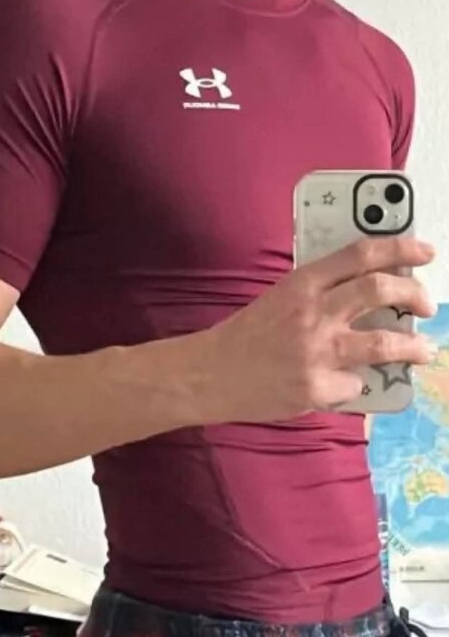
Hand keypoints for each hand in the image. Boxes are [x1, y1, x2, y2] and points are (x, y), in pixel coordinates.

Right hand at [206, 237, 435, 422]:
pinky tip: (347, 385)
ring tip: (423, 350)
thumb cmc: (244, 337)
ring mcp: (316, 352)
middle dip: (414, 295)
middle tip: (426, 304)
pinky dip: (356, 385)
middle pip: (380, 290)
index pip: (362, 254)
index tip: (425, 251)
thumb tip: (369, 292)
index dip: (401, 248)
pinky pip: (355, 384)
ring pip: (383, 343)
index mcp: (303, 283)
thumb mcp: (280, 298)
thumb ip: (320, 292)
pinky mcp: (315, 388)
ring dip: (412, 347)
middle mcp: (313, 312)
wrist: (210, 375)